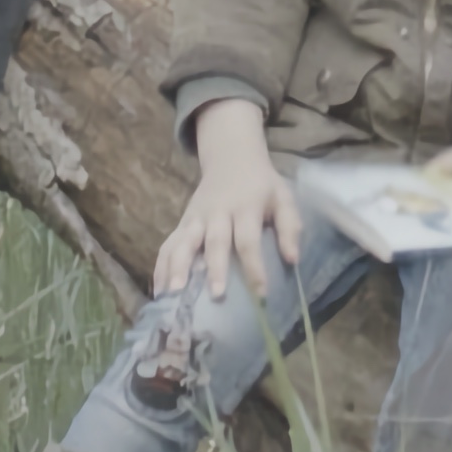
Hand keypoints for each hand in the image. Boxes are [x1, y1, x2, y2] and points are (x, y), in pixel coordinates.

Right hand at [164, 114, 298, 300]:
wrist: (231, 157)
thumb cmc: (261, 185)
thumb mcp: (283, 198)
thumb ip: (290, 227)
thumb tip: (293, 260)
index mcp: (245, 207)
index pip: (248, 240)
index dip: (254, 266)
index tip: (261, 293)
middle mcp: (217, 213)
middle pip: (214, 242)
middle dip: (214, 269)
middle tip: (215, 295)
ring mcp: (195, 217)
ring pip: (183, 242)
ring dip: (177, 268)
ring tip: (174, 294)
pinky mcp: (182, 222)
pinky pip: (168, 245)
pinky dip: (161, 267)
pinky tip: (159, 292)